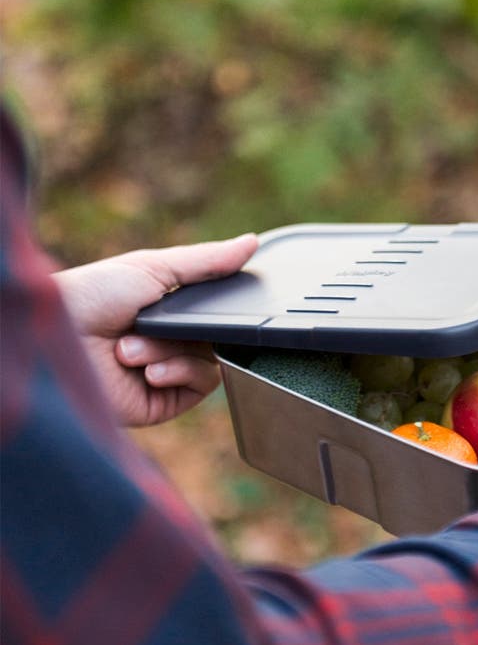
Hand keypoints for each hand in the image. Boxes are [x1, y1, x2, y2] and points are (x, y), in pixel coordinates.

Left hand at [54, 234, 257, 426]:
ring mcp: (165, 373)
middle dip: (189, 328)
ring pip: (211, 360)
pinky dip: (180, 372)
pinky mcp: (162, 402)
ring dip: (172, 350)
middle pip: (216, 335)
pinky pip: (200, 384)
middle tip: (159, 321)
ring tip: (129, 348)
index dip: (220, 304)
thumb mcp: (154, 267)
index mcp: (165, 310)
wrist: (58, 340)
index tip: (227, 294)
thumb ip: (207, 261)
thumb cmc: (92, 295)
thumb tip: (253, 242)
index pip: (212, 310)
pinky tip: (147, 370)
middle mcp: (167, 342)